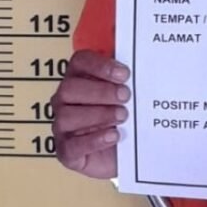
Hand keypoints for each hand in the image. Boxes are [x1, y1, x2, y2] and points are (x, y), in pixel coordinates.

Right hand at [51, 49, 130, 177]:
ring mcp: (62, 126)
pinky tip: (113, 135)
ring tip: (122, 116)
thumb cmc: (124, 110)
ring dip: (98, 115)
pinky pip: (71, 146)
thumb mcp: (129, 88)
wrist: (126, 147)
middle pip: (69, 89)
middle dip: (101, 91)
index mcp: (79, 76)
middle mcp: (65, 99)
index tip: (125, 74)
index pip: (80, 61)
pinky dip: (94, 140)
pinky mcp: (66, 151)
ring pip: (66, 117)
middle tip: (126, 96)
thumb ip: (130, 72)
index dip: (100, 66)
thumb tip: (144, 54)